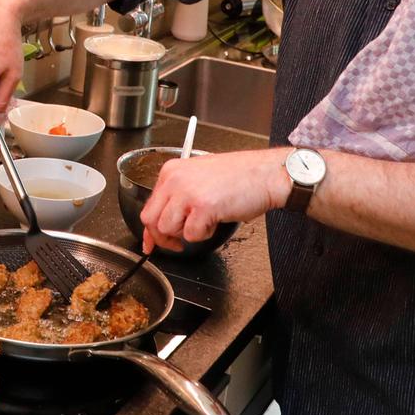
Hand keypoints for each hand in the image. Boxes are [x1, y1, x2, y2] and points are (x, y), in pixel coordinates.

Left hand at [140, 148, 291, 252]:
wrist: (266, 174)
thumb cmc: (240, 176)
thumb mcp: (200, 179)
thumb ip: (178, 197)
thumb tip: (162, 223)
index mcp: (172, 171)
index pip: (149, 205)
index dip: (150, 230)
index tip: (150, 243)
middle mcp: (175, 179)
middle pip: (151, 220)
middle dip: (163, 238)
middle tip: (177, 243)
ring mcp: (187, 192)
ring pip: (168, 229)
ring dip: (186, 234)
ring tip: (205, 222)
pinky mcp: (202, 206)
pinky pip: (191, 235)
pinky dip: (204, 234)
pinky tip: (216, 220)